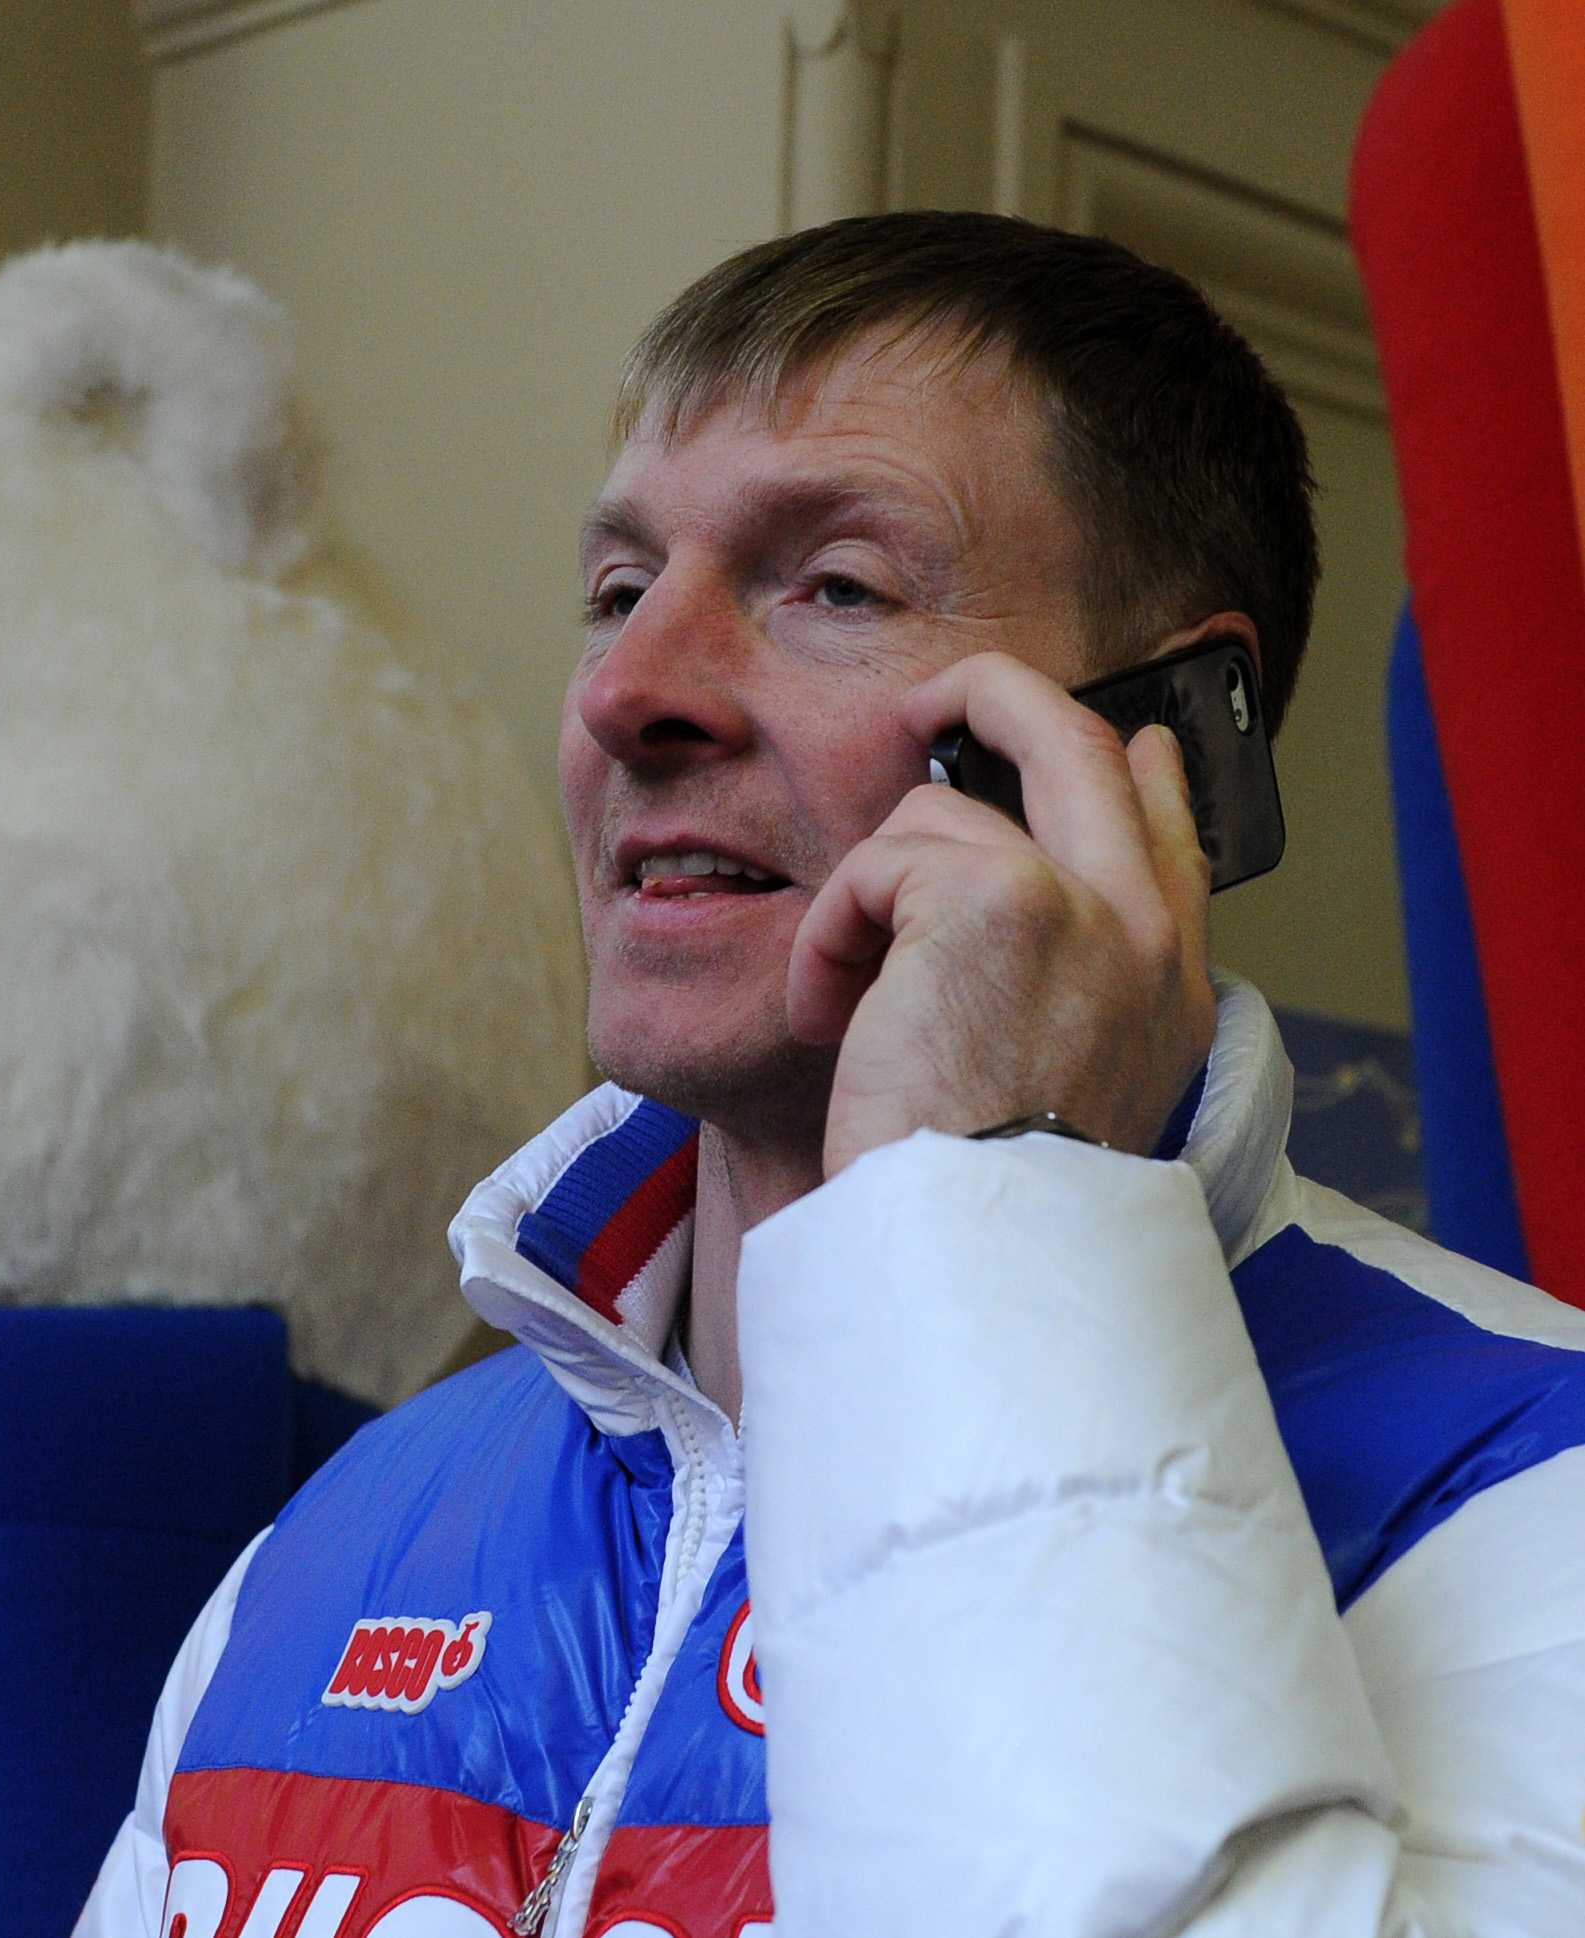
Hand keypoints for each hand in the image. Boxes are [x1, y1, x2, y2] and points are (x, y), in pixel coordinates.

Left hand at [786, 652, 1215, 1176]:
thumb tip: (1009, 891)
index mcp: (1168, 990)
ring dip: (861, 901)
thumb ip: (1058, 986)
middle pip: (1079, 743)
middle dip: (992, 694)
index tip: (1127, 739)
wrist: (973, 1251)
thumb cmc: (978, 1193)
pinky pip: (877, 864)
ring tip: (845, 1005)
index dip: (1138, 770)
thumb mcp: (1054, 1085)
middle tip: (931, 700)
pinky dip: (829, 935)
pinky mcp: (999, 899)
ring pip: (935, 814)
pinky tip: (830, 1014)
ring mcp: (1084, 904)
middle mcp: (1146, 935)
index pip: (1170, 836)